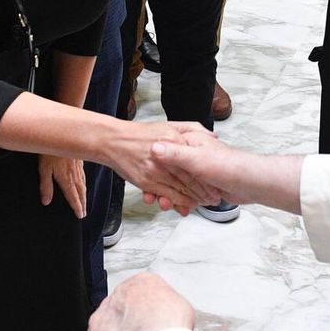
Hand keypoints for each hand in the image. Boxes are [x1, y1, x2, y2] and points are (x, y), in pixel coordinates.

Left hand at [39, 155, 86, 218]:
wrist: (62, 132)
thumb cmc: (50, 150)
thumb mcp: (44, 169)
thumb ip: (46, 186)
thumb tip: (46, 201)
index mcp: (66, 179)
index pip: (73, 196)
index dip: (76, 207)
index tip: (80, 215)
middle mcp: (74, 174)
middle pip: (80, 192)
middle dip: (82, 203)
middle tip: (84, 212)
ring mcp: (78, 166)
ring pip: (83, 183)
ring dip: (84, 194)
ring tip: (85, 201)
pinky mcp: (79, 159)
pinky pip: (83, 174)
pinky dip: (84, 181)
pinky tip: (83, 181)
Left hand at [85, 273, 193, 330]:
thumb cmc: (171, 324)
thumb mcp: (182, 309)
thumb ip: (170, 308)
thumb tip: (169, 318)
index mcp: (146, 281)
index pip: (142, 294)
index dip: (147, 311)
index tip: (150, 323)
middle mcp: (124, 289)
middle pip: (124, 305)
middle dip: (129, 321)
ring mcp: (108, 306)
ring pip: (108, 320)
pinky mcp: (96, 326)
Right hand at [105, 121, 223, 212]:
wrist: (112, 140)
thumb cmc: (140, 133)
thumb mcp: (168, 125)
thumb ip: (192, 128)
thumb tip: (213, 134)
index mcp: (174, 139)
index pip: (196, 160)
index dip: (208, 172)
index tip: (218, 182)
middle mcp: (166, 155)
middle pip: (190, 177)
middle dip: (204, 190)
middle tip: (214, 198)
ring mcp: (156, 169)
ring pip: (179, 188)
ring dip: (192, 198)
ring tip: (202, 204)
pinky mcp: (147, 181)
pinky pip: (166, 194)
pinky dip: (176, 201)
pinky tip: (184, 206)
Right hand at [142, 126, 243, 210]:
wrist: (251, 181)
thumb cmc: (228, 165)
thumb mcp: (197, 158)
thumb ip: (175, 154)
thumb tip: (154, 148)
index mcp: (190, 142)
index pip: (165, 152)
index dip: (153, 164)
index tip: (143, 173)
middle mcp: (193, 154)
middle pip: (169, 170)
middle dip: (159, 185)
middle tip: (151, 196)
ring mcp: (198, 169)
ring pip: (176, 183)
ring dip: (169, 195)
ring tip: (164, 205)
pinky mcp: (204, 183)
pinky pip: (188, 192)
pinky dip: (181, 201)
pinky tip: (178, 207)